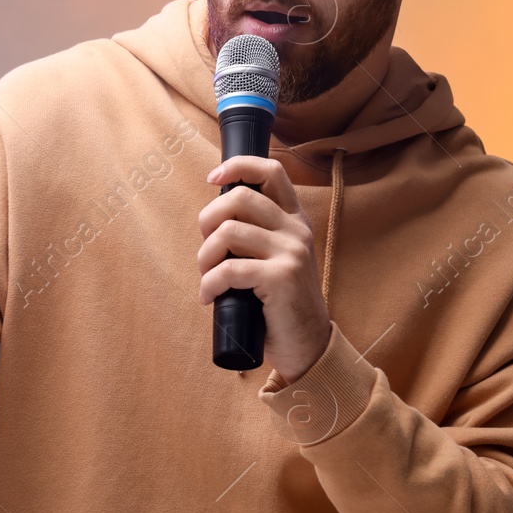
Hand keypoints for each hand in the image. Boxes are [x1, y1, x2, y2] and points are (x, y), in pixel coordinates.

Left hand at [196, 155, 331, 383]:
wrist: (308, 346)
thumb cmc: (281, 305)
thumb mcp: (276, 260)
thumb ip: (257, 235)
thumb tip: (213, 220)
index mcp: (295, 221)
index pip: (271, 171)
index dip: (238, 166)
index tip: (213, 178)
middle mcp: (296, 231)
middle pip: (239, 198)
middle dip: (208, 220)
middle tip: (206, 250)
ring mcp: (291, 253)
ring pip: (228, 232)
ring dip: (205, 256)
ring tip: (207, 277)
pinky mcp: (281, 278)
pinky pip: (228, 269)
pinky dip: (208, 284)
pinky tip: (208, 297)